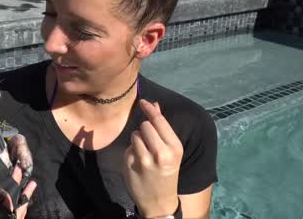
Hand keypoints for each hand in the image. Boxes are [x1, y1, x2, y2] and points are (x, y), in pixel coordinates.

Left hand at [123, 99, 182, 217]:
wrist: (159, 201)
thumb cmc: (167, 173)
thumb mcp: (171, 151)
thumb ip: (162, 128)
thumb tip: (154, 104)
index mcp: (175, 148)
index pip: (158, 121)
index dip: (149, 109)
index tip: (142, 101)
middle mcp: (161, 153)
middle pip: (144, 126)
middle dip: (144, 129)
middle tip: (149, 142)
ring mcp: (144, 160)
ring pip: (134, 135)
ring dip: (137, 140)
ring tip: (145, 152)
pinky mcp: (130, 164)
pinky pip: (128, 147)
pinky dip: (131, 151)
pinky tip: (138, 162)